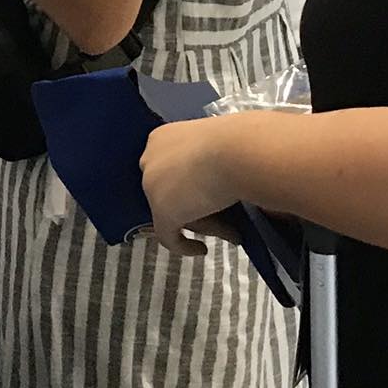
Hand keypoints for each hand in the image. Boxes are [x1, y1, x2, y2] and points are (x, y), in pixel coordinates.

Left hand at [139, 118, 238, 257]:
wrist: (237, 150)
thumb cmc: (237, 142)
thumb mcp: (216, 145)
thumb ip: (210, 161)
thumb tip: (220, 185)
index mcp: (161, 138)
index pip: (165, 166)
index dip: (181, 183)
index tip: (199, 194)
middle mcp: (150, 159)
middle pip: (167, 189)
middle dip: (190, 205)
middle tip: (216, 216)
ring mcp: (152, 185)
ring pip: (172, 211)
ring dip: (198, 222)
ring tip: (227, 230)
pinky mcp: (162, 211)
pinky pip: (168, 236)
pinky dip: (183, 245)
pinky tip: (200, 249)